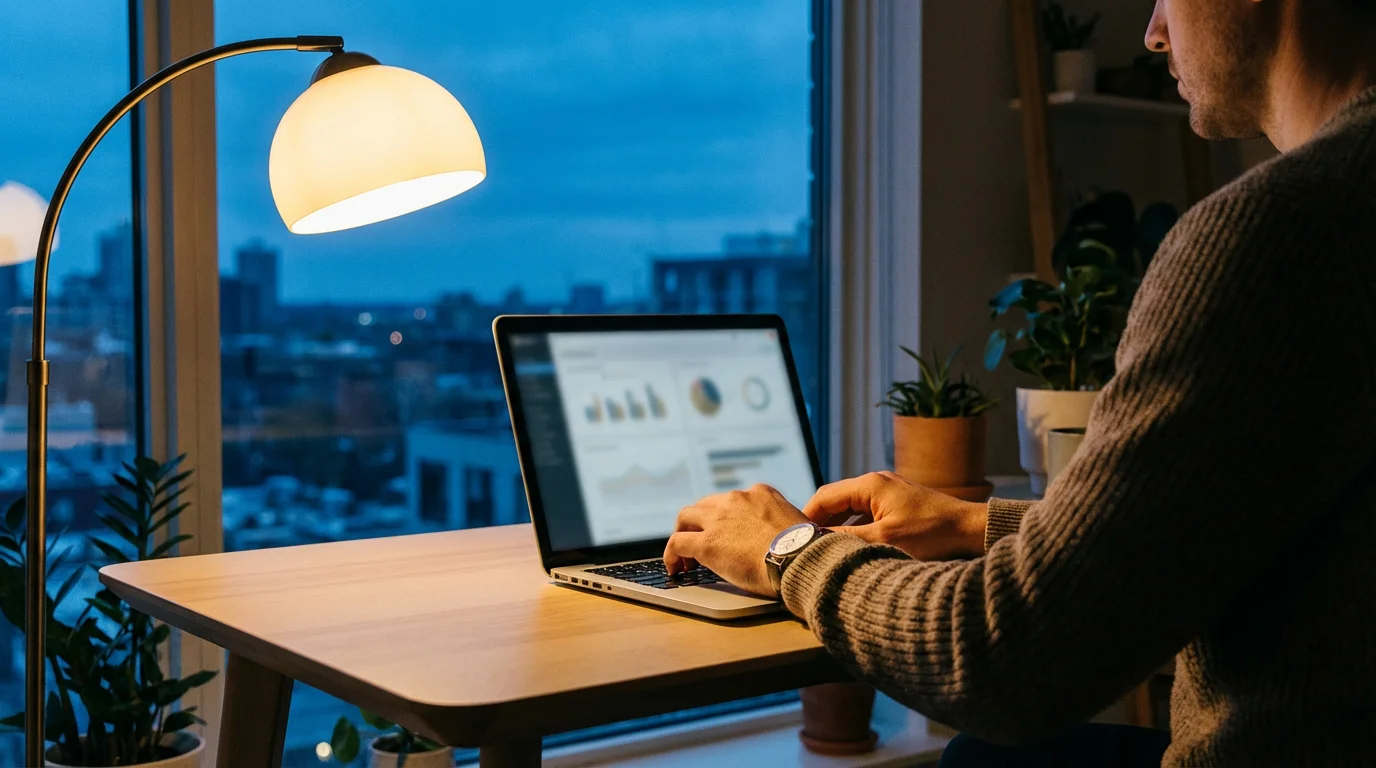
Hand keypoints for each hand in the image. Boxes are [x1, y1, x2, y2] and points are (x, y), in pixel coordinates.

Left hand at [663, 484, 809, 597]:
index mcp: (760, 493)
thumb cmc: (805, 550)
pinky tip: (676, 568)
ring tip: (684, 556)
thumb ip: (781, 524)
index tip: (726, 532)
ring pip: (686, 518)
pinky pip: (677, 543)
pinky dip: (672, 555)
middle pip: (705, 505)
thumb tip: (780, 539)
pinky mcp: (706, 542)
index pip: (733, 500)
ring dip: (682, 533)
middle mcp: (737, 499)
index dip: (725, 517)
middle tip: (699, 540)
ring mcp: (719, 519)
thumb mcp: (797, 523)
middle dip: (700, 523)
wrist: (801, 560)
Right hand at [802, 471, 986, 559]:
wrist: (971, 531)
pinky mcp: (899, 504)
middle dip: (820, 522)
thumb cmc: (931, 534)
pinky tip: (853, 546)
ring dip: (838, 526)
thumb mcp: (884, 540)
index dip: (806, 518)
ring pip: (851, 508)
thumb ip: (847, 538)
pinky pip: (867, 513)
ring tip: (827, 549)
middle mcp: (877, 482)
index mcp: (869, 484)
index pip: (824, 496)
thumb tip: (816, 543)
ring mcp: (889, 492)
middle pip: (836, 500)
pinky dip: (855, 527)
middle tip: (808, 546)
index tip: (795, 539)